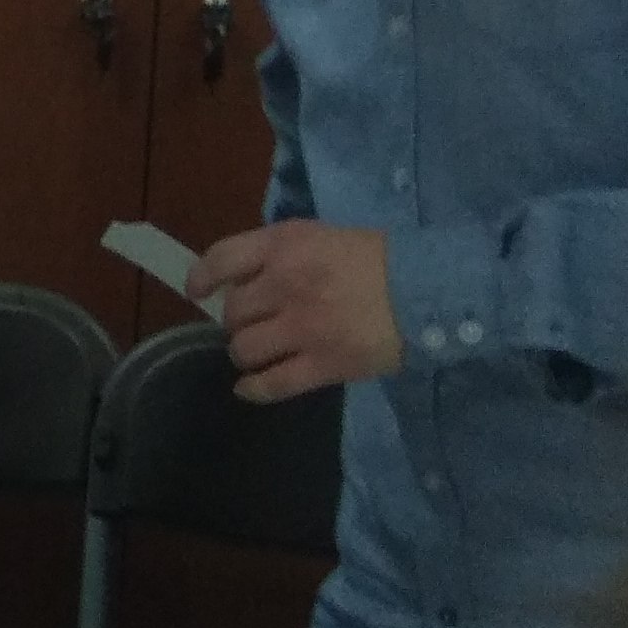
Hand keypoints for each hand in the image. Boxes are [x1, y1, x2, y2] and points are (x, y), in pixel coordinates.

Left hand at [190, 222, 403, 401]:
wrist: (430, 291)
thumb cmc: (379, 259)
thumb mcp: (324, 237)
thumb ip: (283, 254)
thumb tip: (243, 279)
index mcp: (286, 245)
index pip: (222, 258)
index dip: (203, 277)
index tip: (198, 291)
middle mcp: (285, 284)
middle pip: (233, 312)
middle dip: (237, 321)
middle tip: (253, 324)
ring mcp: (302, 327)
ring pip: (244, 349)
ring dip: (245, 353)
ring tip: (259, 352)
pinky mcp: (323, 365)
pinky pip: (271, 385)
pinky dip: (253, 389)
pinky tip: (249, 389)